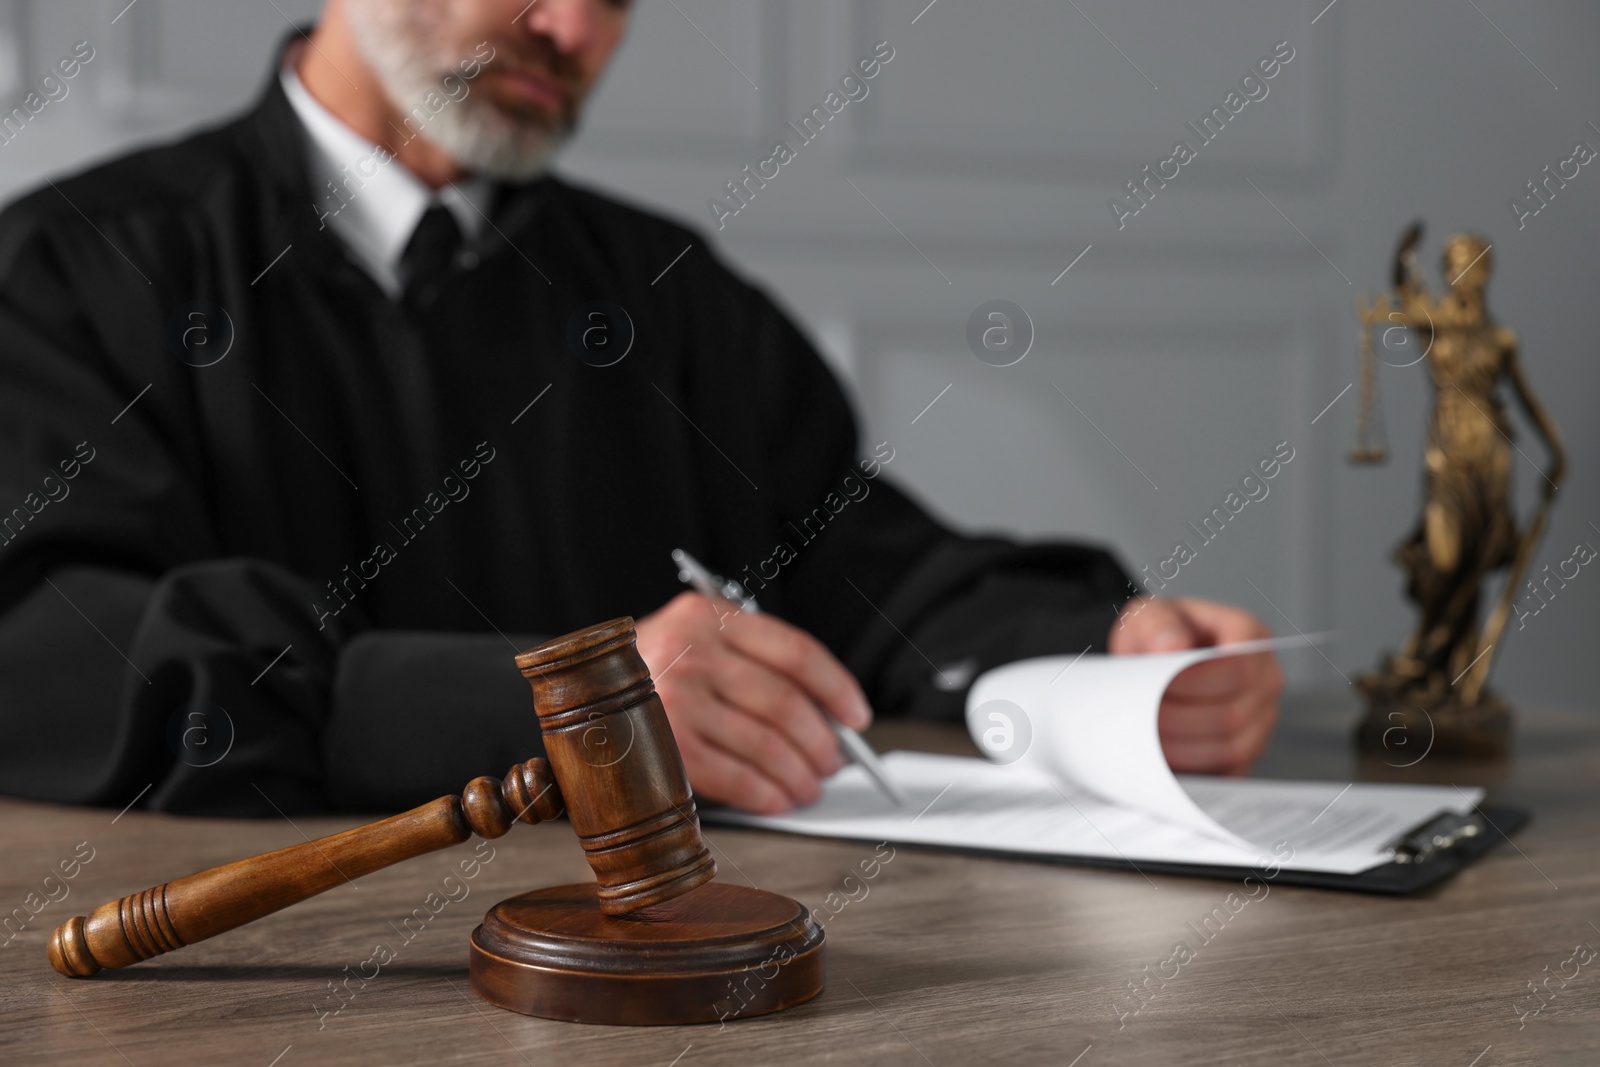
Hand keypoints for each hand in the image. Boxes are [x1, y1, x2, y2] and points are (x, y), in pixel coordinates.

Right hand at [635, 592, 872, 813]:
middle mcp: (690, 653)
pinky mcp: (663, 748)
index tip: (857, 715)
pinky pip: (735, 776)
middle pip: (785, 703)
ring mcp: (674, 702)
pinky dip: (767, 794)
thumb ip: (751, 661)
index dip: (836, 687)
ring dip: (800, 774)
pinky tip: (779, 799)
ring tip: (810, 785)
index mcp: (707, 616)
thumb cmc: (650, 670)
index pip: (795, 651)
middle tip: (834, 761)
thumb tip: (825, 715)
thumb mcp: (695, 639)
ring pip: (767, 744)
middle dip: (822, 741)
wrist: (574, 693)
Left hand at [1109, 597, 1282, 775]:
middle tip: (1140, 720)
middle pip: (1234, 713)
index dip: (1196, 684)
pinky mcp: (1250, 746)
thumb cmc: (1158, 635)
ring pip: (1234, 747)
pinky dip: (1196, 768)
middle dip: (1181, 720)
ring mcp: (1263, 715)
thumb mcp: (1149, 614)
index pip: (1237, 667)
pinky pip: (1230, 769)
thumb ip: (1158, 625)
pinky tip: (1163, 759)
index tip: (1157, 688)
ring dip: (1185, 749)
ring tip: (1146, 741)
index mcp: (1249, 634)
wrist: (1155, 659)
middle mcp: (1266, 676)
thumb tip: (1172, 647)